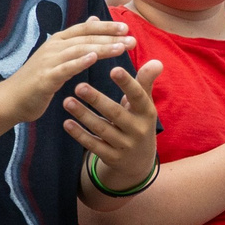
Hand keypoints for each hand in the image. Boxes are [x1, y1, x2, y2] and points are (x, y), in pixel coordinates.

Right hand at [10, 16, 133, 113]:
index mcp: (58, 41)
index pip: (85, 29)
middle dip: (110, 38)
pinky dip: (79, 62)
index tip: (126, 29)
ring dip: (101, 48)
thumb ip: (77, 39)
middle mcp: (54, 47)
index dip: (105, 27)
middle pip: (85, 38)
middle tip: (132, 40)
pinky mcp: (45, 78)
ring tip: (121, 48)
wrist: (11, 99)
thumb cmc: (38, 79)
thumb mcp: (58, 56)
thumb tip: (94, 19)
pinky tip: (93, 58)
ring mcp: (48, 61)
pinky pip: (65, 68)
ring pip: (79, 50)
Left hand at [64, 58, 163, 187]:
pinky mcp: (111, 157)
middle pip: (115, 113)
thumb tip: (157, 62)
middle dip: (97, 100)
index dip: (127, 83)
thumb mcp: (144, 105)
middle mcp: (137, 130)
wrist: (139, 162)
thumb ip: (145, 82)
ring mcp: (124, 146)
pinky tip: (67, 123)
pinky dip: (80, 135)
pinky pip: (93, 145)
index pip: (137, 96)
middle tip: (79, 86)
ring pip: (102, 129)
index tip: (114, 69)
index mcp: (146, 113)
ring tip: (67, 101)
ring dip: (83, 115)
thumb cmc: (138, 122)